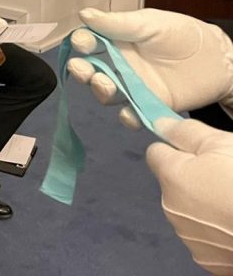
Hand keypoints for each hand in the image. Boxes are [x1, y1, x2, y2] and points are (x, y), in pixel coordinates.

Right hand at [68, 7, 232, 128]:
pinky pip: (132, 115)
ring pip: (107, 93)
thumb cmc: (183, 35)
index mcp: (116, 41)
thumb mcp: (150, 23)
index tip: (82, 42)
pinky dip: (127, 117)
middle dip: (81, 70)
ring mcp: (133, 87)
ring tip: (105, 84)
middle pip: (91, 71)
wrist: (218, 60)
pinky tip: (128, 113)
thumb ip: (118, 23)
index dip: (81, 42)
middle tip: (81, 68)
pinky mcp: (149, 106)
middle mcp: (120, 65)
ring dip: (100, 90)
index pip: (90, 42)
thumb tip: (84, 14)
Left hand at [146, 118, 232, 274]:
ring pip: (187, 208)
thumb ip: (186, 132)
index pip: (156, 153)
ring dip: (203, 203)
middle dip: (192, 177)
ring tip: (231, 199)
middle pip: (173, 182)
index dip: (176, 148)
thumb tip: (158, 122)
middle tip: (225, 175)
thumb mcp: (222, 144)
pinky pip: (202, 234)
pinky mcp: (206, 258)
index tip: (198, 151)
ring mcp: (188, 236)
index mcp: (171, 177)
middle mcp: (171, 207)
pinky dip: (215, 228)